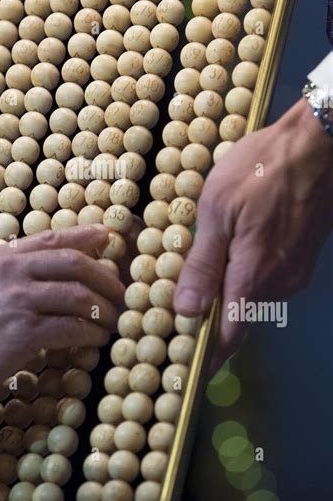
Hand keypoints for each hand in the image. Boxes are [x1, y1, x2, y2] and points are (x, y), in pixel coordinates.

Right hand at [0, 224, 123, 403]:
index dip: (85, 236)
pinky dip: (90, 333)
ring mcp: (18, 300)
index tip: (108, 235)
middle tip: (119, 290)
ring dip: (103, 309)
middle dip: (105, 277)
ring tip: (111, 319)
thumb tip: (40, 278)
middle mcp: (11, 271)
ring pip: (78, 295)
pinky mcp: (24, 332)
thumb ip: (5, 275)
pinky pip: (71, 327)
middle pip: (75, 263)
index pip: (52, 239)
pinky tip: (96, 339)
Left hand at [174, 100, 332, 370]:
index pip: (231, 334)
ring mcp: (297, 269)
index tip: (186, 357)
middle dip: (214, 310)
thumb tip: (187, 311)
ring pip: (256, 294)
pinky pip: (271, 276)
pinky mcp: (305, 254)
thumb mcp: (218, 210)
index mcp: (254, 276)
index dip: (208, 349)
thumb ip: (204, 264)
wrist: (317, 143)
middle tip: (183, 295)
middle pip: (241, 314)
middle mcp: (280, 283)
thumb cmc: (262, 169)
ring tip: (207, 261)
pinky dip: (249, 271)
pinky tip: (236, 244)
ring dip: (232, 286)